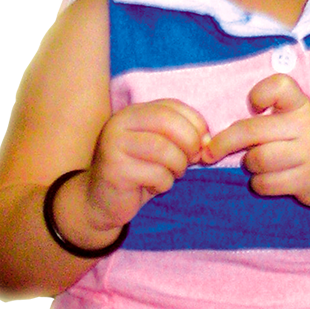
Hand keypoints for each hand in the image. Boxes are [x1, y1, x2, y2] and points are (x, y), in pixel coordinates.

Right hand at [71, 99, 208, 236]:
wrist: (101, 202)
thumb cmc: (138, 172)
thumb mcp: (161, 148)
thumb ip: (181, 136)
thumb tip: (207, 141)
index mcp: (134, 112)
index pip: (173, 106)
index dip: (196, 124)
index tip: (202, 144)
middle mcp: (120, 123)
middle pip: (169, 122)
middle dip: (190, 143)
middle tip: (190, 160)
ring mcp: (114, 145)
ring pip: (164, 149)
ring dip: (178, 166)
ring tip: (171, 175)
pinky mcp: (115, 170)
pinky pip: (156, 174)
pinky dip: (165, 184)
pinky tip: (154, 188)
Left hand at [205, 76, 309, 214]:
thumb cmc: (308, 142)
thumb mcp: (297, 120)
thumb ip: (266, 119)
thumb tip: (212, 138)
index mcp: (302, 105)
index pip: (279, 85)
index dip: (260, 94)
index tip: (253, 107)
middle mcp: (307, 125)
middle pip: (252, 130)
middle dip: (224, 143)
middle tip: (209, 152)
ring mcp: (309, 153)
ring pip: (257, 159)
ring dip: (248, 165)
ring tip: (257, 164)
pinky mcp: (307, 179)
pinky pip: (265, 183)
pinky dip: (259, 184)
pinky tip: (268, 180)